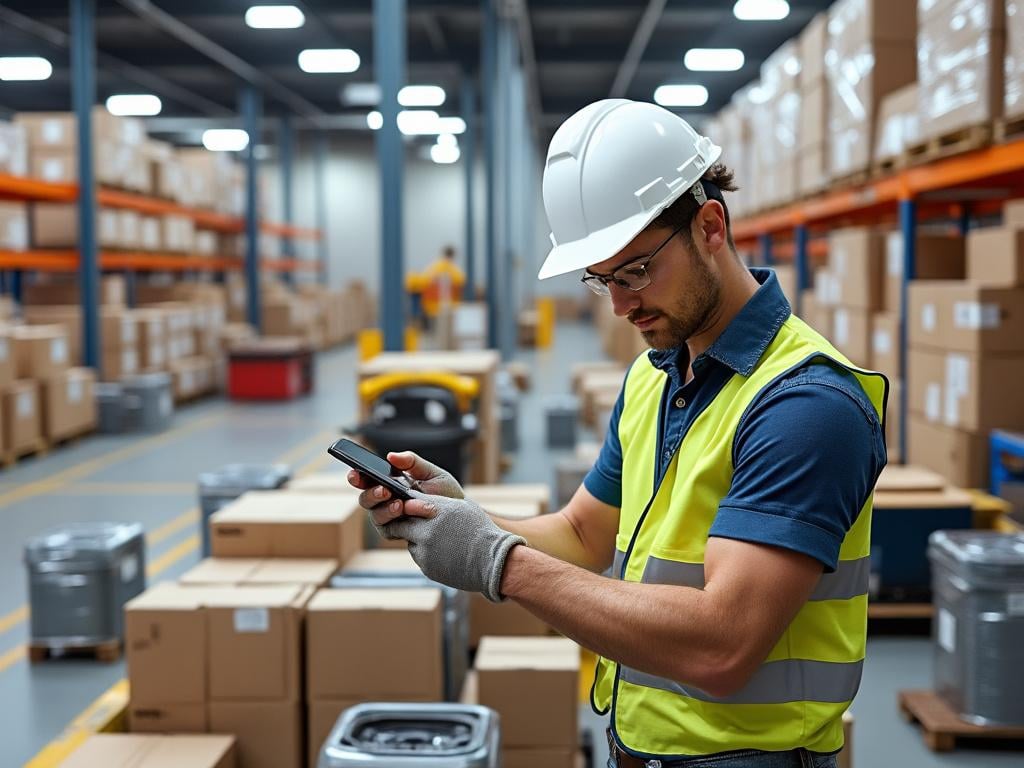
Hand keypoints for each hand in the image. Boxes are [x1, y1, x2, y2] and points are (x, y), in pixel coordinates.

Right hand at [347, 451, 463, 537]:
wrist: (460, 516)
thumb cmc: (445, 494)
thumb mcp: (432, 473)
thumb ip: (413, 463)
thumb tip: (391, 456)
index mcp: (390, 483)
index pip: (367, 480)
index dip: (357, 476)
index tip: (355, 473)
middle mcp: (385, 501)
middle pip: (365, 499)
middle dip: (372, 494)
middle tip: (384, 489)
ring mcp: (390, 518)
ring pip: (375, 515)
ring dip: (387, 508)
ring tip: (401, 503)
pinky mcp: (396, 532)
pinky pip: (388, 529)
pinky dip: (396, 520)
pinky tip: (406, 512)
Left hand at [385, 491, 525, 601]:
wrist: (493, 560)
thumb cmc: (480, 530)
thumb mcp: (461, 507)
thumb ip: (436, 502)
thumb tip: (414, 499)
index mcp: (435, 510)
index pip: (405, 503)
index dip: (403, 505)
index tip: (403, 506)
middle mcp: (426, 529)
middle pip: (399, 524)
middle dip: (402, 524)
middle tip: (410, 523)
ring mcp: (425, 550)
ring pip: (410, 541)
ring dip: (418, 540)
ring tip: (441, 540)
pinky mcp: (426, 566)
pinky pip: (419, 556)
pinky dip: (427, 554)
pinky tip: (445, 552)